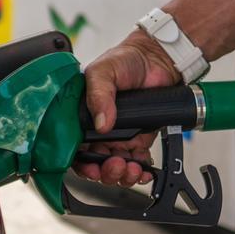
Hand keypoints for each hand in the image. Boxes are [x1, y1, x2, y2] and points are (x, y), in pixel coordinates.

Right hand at [72, 30, 180, 185]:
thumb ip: (98, 95)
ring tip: (132, 168)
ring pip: (116, 166)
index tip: (92, 168)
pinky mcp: (139, 138)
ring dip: (123, 174)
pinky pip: (137, 161)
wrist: (157, 59)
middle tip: (116, 165)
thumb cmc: (126, 60)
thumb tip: (101, 123)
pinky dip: (141, 170)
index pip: (76, 148)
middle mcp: (100, 129)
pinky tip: (144, 169)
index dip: (82, 163)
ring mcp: (121, 136)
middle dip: (106, 172)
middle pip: (97, 163)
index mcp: (84, 116)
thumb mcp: (103, 71)